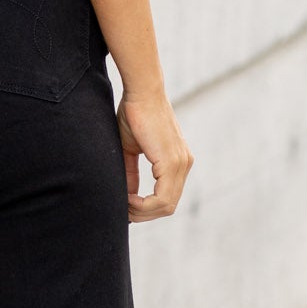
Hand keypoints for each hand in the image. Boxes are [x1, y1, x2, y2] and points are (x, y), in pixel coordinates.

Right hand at [117, 89, 193, 221]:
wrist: (141, 92)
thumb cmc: (133, 114)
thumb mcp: (130, 150)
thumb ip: (131, 174)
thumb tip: (126, 196)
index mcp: (177, 162)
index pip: (166, 198)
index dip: (145, 208)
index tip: (124, 205)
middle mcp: (184, 164)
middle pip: (167, 207)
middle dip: (143, 214)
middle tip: (122, 210)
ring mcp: (181, 164)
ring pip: (166, 206)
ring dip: (141, 211)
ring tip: (123, 204)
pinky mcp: (172, 162)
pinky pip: (162, 198)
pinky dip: (143, 204)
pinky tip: (127, 197)